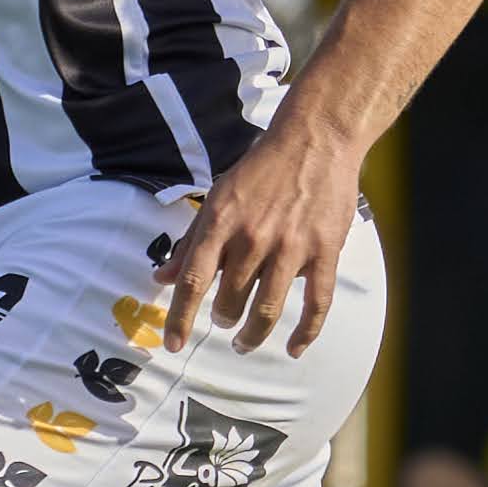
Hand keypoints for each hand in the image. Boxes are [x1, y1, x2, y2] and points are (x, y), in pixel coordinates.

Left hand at [158, 110, 366, 358]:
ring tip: (245, 341)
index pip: (194, 279)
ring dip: (254, 334)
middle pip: (231, 299)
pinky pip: (316, 303)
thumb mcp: (218, 197)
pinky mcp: (324, 250)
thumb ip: (191, 240)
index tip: (174, 344)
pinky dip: (305, 332)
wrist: (315, 139)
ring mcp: (291, 246)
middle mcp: (253, 236)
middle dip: (223, 319)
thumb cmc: (262, 168)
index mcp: (222, 221)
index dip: (181, 317)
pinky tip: (293, 348)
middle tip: (224, 321)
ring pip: (268, 309)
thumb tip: (162, 277)